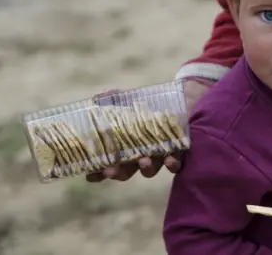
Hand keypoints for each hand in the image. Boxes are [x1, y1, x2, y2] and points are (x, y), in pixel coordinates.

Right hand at [86, 78, 211, 182]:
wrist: (182, 96)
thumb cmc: (151, 102)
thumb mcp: (131, 98)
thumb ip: (114, 98)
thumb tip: (96, 98)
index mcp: (125, 146)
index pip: (108, 163)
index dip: (98, 172)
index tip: (89, 175)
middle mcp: (140, 155)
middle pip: (125, 172)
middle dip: (117, 173)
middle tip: (110, 170)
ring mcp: (158, 155)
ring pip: (149, 170)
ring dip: (145, 168)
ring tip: (144, 161)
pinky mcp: (178, 151)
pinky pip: (175, 165)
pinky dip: (172, 165)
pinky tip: (170, 160)